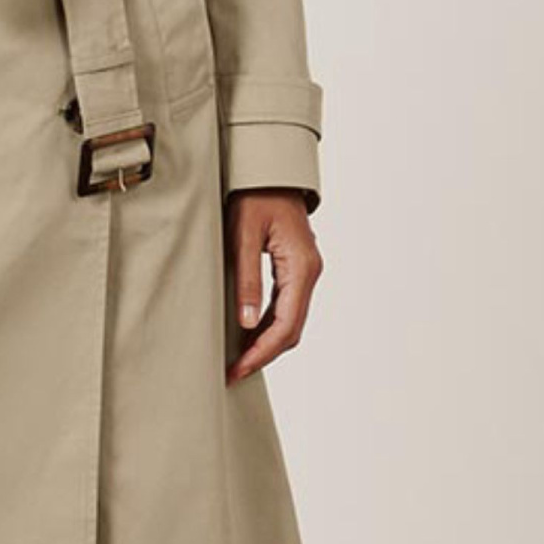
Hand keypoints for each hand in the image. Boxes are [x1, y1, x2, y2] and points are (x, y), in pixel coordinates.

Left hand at [224, 189, 321, 385]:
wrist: (270, 172)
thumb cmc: (254, 197)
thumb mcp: (243, 236)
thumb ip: (247, 279)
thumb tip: (246, 323)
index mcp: (300, 267)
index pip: (285, 325)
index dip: (262, 353)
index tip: (238, 369)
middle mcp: (309, 273)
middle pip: (292, 329)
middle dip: (264, 354)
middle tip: (233, 372)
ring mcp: (306, 272)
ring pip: (291, 321)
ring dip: (267, 343)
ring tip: (238, 359)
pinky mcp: (296, 269)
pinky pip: (287, 306)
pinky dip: (269, 325)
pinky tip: (248, 334)